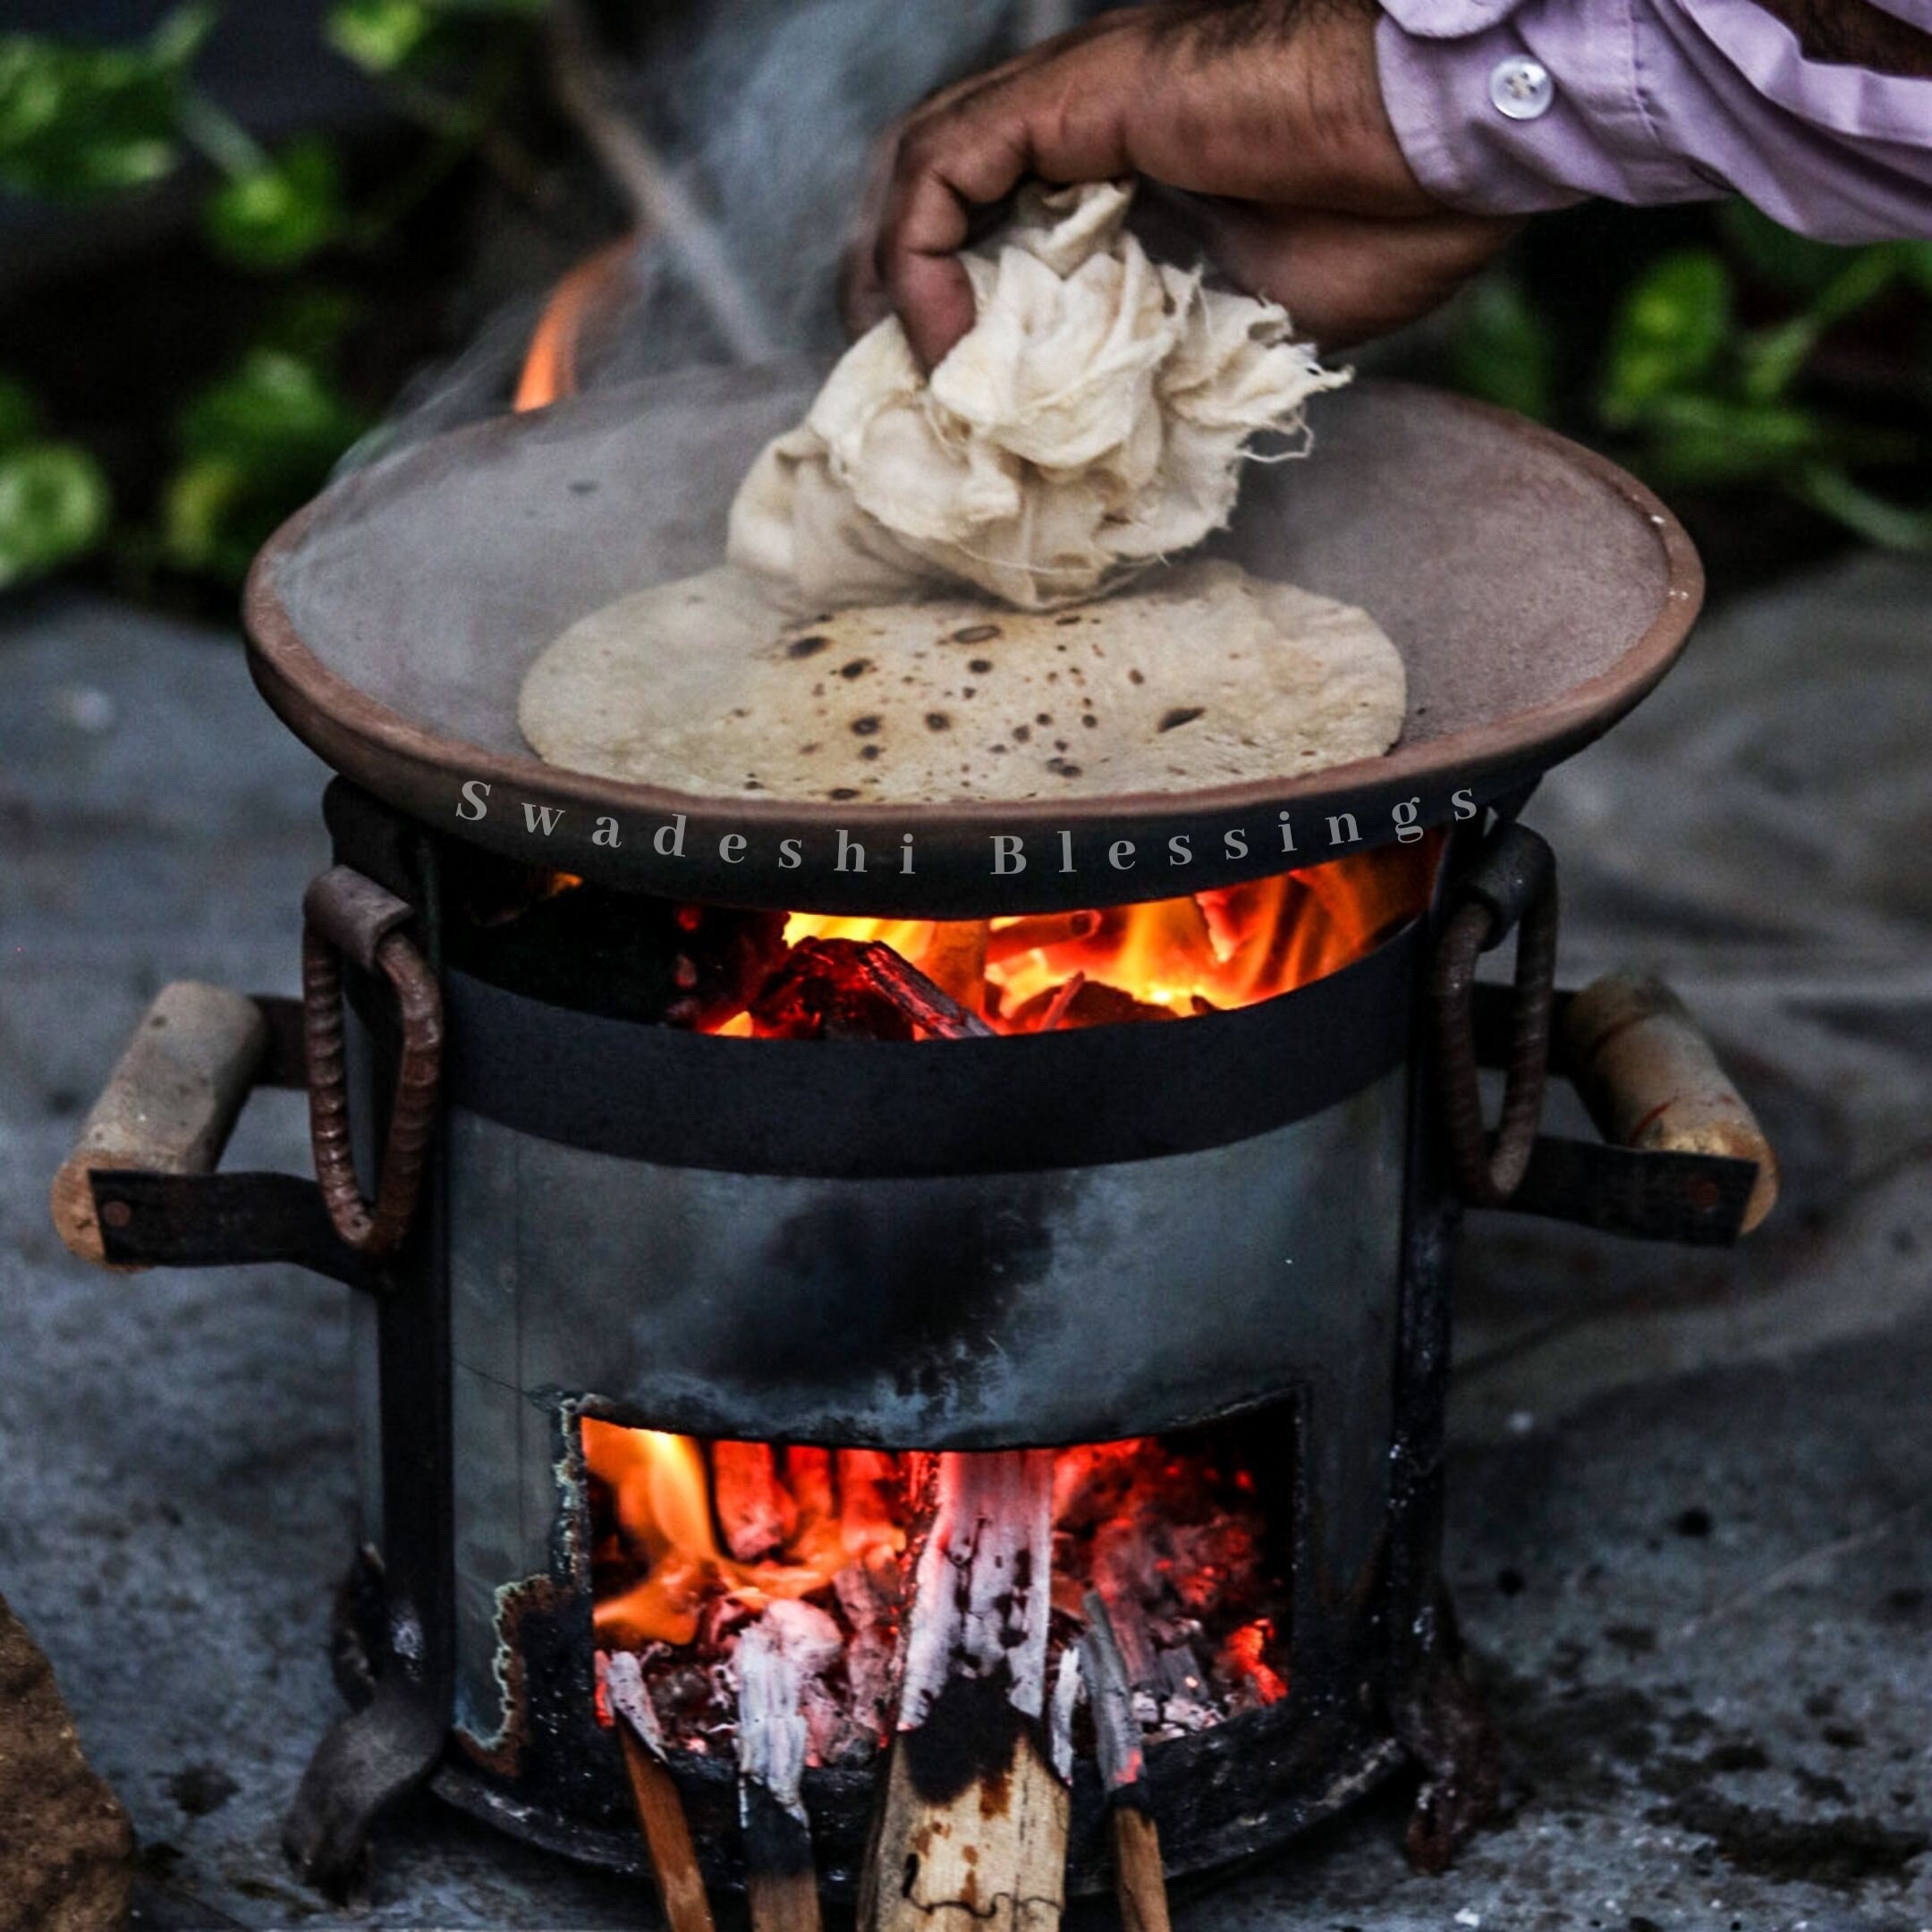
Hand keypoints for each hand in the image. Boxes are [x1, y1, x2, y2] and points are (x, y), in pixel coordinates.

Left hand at [841, 0, 1518, 363]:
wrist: (1446, 146)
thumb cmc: (1389, 222)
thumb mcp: (1251, 325)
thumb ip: (1172, 357)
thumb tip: (1123, 434)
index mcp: (1128, 173)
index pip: (994, 228)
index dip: (951, 314)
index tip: (950, 409)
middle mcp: (1086, 128)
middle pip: (938, 196)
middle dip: (901, 300)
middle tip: (906, 399)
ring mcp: (1076, 102)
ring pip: (923, 174)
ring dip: (899, 284)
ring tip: (916, 379)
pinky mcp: (1076, 95)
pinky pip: (946, 169)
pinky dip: (922, 259)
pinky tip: (947, 342)